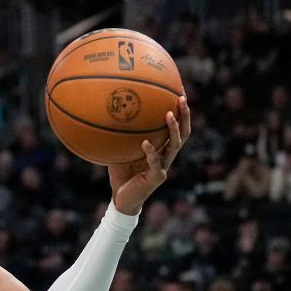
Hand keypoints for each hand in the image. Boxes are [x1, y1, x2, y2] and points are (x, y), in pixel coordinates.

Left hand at [109, 96, 191, 214]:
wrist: (121, 199)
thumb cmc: (121, 173)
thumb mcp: (119, 150)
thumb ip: (119, 135)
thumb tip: (106, 112)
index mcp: (161, 149)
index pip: (176, 127)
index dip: (181, 111)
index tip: (180, 90)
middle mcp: (166, 156)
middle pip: (183, 133)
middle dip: (185, 115)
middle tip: (182, 98)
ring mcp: (163, 167)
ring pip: (174, 146)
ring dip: (173, 129)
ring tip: (168, 114)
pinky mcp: (156, 178)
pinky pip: (155, 163)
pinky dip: (150, 152)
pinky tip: (145, 143)